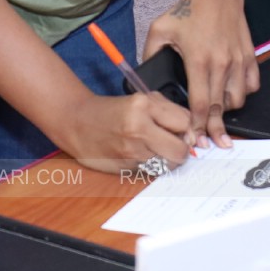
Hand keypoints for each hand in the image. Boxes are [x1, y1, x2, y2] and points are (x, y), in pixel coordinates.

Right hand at [56, 90, 195, 176]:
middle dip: (182, 148)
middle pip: (180, 149)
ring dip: (168, 158)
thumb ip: (168, 110)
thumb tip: (192, 131)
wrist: (78, 123)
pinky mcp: (125, 167)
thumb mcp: (142, 99)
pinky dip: (153, 165)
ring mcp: (131, 150)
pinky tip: (144, 155)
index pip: (184, 122)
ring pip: (168, 164)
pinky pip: (152, 171)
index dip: (187, 128)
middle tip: (175, 143)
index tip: (183, 130)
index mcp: (143, 105)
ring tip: (158, 148)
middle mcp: (137, 128)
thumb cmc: (113, 110)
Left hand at [143, 0, 259, 147]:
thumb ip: (149, 54)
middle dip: (214, 129)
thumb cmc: (188, 9)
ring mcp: (238, 60)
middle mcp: (221, 63)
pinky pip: (251, 85)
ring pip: (237, 99)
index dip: (197, 126)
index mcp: (198, 60)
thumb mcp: (159, 28)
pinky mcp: (249, 55)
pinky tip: (232, 92)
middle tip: (209, 143)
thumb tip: (144, 78)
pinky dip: (243, 93)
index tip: (193, 140)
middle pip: (220, 108)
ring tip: (218, 113)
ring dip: (227, 110)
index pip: (200, 105)